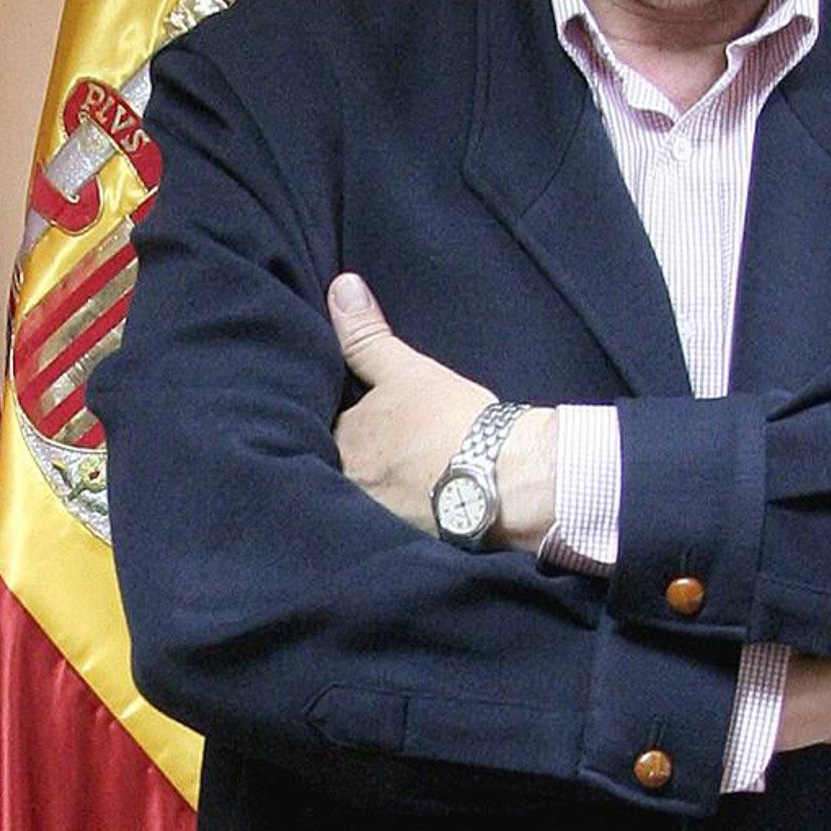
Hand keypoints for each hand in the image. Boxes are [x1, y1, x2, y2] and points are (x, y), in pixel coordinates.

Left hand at [327, 273, 555, 542]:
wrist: (505, 479)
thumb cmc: (454, 420)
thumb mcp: (407, 369)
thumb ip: (367, 334)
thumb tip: (342, 287)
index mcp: (341, 439)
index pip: (324, 430)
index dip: (344, 427)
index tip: (367, 425)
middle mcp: (344, 483)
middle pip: (336, 468)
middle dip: (352, 464)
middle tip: (388, 458)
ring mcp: (368, 516)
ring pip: (357, 498)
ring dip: (371, 493)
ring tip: (400, 486)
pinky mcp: (395, 543)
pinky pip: (380, 529)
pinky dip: (391, 520)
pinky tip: (412, 514)